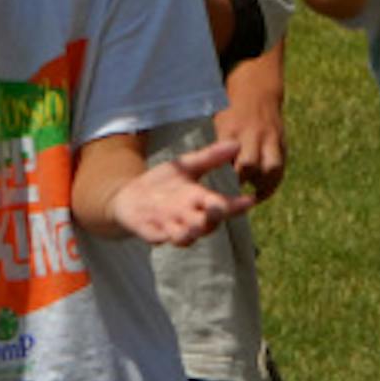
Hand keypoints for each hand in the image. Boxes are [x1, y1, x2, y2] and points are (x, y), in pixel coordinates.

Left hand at [107, 140, 254, 245]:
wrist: (129, 198)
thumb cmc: (163, 185)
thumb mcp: (186, 167)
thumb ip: (209, 158)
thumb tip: (236, 143)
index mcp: (198, 201)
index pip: (222, 206)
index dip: (235, 206)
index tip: (250, 200)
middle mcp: (187, 217)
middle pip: (206, 223)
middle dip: (212, 217)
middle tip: (218, 208)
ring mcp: (168, 226)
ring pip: (183, 235)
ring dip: (189, 232)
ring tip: (194, 227)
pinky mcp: (148, 230)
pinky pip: (155, 236)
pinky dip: (159, 236)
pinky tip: (162, 234)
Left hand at [218, 58, 286, 200]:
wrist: (257, 91)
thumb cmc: (230, 111)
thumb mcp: (219, 122)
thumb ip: (216, 146)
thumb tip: (204, 173)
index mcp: (231, 129)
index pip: (226, 156)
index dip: (222, 173)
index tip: (216, 188)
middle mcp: (252, 134)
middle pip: (249, 163)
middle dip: (242, 181)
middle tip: (233, 195)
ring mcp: (269, 138)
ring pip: (271, 167)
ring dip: (264, 186)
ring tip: (254, 197)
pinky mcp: (281, 143)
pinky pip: (281, 166)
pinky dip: (274, 182)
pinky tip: (264, 192)